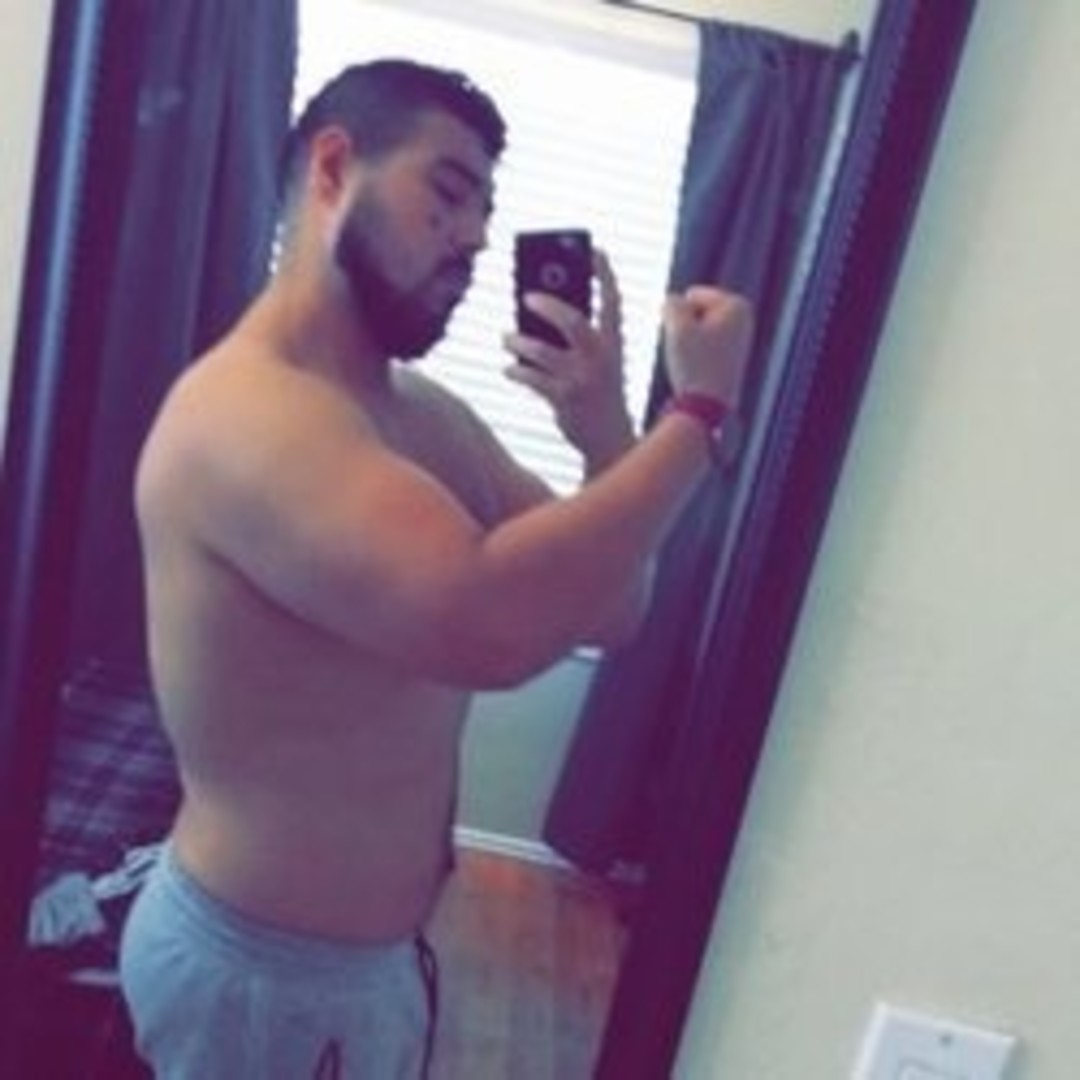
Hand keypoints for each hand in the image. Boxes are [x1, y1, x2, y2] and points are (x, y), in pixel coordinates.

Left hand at [502, 248, 634, 465]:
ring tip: (505, 336)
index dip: (605, 273)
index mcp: (614, 343)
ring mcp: (582, 379)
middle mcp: (600, 358)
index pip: (613, 301)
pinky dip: (516, 371)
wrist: (610, 439)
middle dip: (548, 304)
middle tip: (526, 296)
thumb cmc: (599, 393)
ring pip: (542, 351)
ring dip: (518, 340)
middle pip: (573, 322)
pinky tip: (508, 368)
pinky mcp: (563, 400)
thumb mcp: (601, 362)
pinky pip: (531, 379)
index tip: (595, 248)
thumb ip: (580, 337)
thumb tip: (537, 310)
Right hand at [662, 286, 753, 408]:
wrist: (707, 408)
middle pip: (695, 311)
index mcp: (737, 305)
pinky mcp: (731, 356)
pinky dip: (694, 355)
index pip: (691, 296)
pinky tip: (698, 372)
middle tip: (692, 354)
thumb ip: (672, 303)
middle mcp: (744, 318)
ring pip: (695, 329)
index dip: (682, 319)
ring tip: (695, 364)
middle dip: (685, 328)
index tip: (692, 343)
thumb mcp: (677, 327)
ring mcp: (739, 338)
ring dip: (687, 343)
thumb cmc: (695, 366)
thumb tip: (673, 301)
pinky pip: (700, 346)